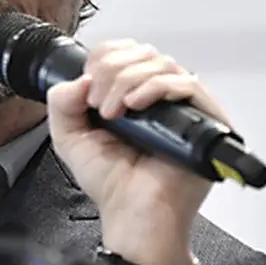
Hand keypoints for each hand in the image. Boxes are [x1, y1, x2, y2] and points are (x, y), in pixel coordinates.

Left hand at [46, 40, 229, 264]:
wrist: (132, 213)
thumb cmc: (110, 181)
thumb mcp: (69, 136)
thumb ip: (61, 101)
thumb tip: (81, 78)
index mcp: (129, 93)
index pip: (123, 51)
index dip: (102, 58)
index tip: (88, 86)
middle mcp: (157, 96)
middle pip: (141, 52)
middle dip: (111, 71)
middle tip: (98, 105)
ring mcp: (181, 106)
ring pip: (161, 63)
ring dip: (127, 81)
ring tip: (113, 112)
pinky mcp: (204, 120)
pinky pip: (186, 83)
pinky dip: (154, 88)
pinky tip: (135, 107)